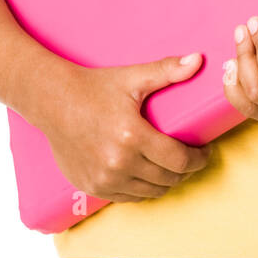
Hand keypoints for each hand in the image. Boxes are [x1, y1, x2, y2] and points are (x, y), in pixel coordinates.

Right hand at [39, 53, 211, 202]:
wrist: (52, 101)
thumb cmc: (94, 87)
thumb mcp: (132, 77)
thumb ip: (167, 70)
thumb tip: (198, 59)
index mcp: (132, 136)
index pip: (179, 160)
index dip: (199, 158)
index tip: (205, 151)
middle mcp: (118, 163)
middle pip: (168, 179)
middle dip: (186, 170)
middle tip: (191, 158)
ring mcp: (104, 179)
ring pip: (151, 192)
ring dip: (166, 182)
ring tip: (171, 167)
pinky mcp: (92, 187)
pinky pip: (128, 198)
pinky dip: (143, 189)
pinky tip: (148, 175)